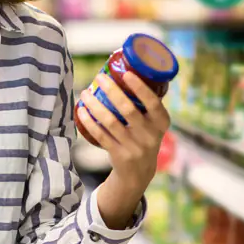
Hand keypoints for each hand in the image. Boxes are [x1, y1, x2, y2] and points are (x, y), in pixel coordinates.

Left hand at [77, 71, 170, 226]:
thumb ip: (146, 104)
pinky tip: (82, 111)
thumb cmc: (143, 137)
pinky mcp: (119, 155)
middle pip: (128, 109)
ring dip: (95, 105)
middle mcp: (150, 135)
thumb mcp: (154, 124)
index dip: (140, 88)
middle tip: (99, 77)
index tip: (126, 73)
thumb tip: (129, 70)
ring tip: (85, 93)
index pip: (154, 103)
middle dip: (111, 91)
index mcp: (161, 123)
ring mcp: (134, 147)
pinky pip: (100, 135)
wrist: (139, 172)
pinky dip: (89, 121)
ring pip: (110, 121)